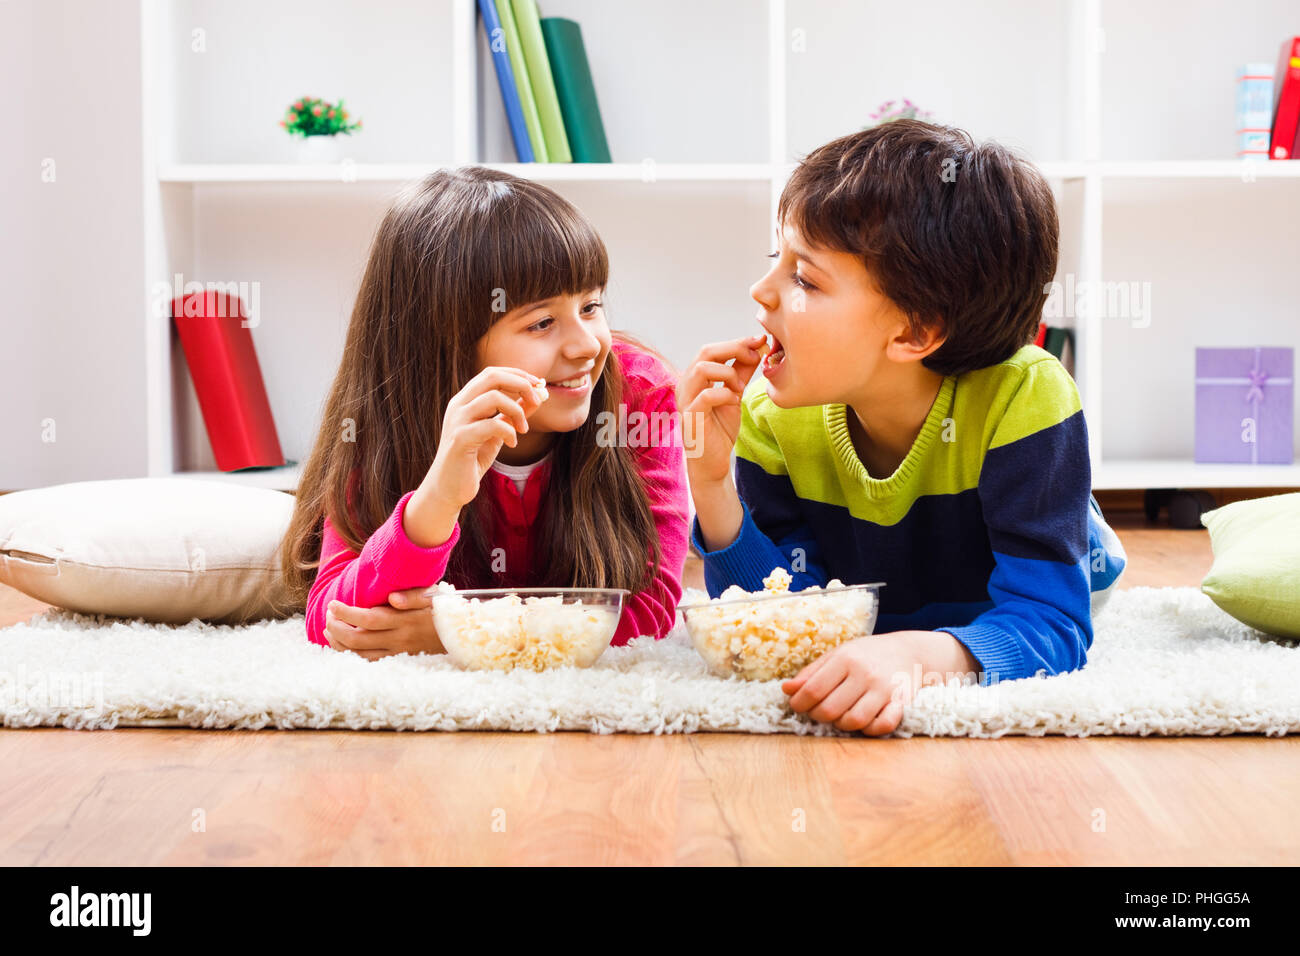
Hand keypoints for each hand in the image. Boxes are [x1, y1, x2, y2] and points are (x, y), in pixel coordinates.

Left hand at [323, 587, 442, 660]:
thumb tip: (392, 598)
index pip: (367, 619)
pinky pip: (369, 663)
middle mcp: (399, 639)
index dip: (345, 612)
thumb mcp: (433, 596)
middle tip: (328, 616)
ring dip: (339, 644)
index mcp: (404, 620)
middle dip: (336, 628)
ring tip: (328, 631)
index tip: (332, 604)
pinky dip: (351, 656)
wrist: (461, 634)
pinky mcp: (399, 661)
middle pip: (357, 639)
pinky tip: (343, 647)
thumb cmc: (444, 609)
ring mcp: (398, 653)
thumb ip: (413, 596)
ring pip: (359, 655)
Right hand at [426, 366, 548, 511]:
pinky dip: (509, 432)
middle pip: (492, 376)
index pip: (493, 373)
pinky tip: (512, 444)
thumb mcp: (497, 432)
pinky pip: (492, 425)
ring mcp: (458, 420)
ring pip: (494, 397)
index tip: (538, 384)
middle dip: (521, 384)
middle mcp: (458, 405)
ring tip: (523, 429)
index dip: (518, 375)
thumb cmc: (472, 458)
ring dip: (517, 411)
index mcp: (465, 400)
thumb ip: (512, 414)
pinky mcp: (460, 438)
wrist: (449, 487)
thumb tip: (537, 397)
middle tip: (537, 400)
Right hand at [676, 334, 765, 485]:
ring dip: (729, 373)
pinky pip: (706, 396)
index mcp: (695, 378)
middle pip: (705, 352)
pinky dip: (725, 394)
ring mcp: (685, 400)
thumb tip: (757, 347)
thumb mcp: (734, 395)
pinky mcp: (690, 417)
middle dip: (734, 349)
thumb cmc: (720, 429)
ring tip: (740, 387)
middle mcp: (686, 384)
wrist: (712, 462)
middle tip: (756, 356)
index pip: (712, 349)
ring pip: (702, 369)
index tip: (760, 341)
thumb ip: (741, 372)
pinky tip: (734, 401)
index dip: (737, 342)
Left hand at [781, 632, 934, 735]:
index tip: (797, 705)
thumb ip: (811, 673)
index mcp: (846, 659)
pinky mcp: (901, 703)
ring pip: (854, 721)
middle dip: (818, 715)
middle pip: (830, 710)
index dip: (799, 703)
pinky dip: (869, 730)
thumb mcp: (837, 655)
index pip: (813, 690)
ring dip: (841, 724)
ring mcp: (884, 689)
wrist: (909, 651)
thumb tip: (787, 689)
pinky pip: (883, 726)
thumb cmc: (866, 655)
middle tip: (818, 711)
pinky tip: (864, 721)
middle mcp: (865, 674)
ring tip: (840, 715)